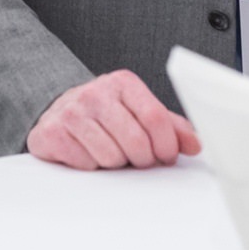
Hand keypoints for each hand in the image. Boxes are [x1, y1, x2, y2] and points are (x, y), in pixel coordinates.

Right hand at [26, 71, 201, 170]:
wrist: (59, 110)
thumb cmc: (105, 113)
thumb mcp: (138, 111)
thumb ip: (169, 126)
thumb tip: (196, 143)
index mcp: (123, 83)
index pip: (156, 117)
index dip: (167, 145)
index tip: (167, 156)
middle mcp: (96, 93)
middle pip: (136, 142)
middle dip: (143, 159)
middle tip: (137, 158)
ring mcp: (72, 112)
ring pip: (111, 157)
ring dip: (116, 163)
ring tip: (110, 151)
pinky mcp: (52, 132)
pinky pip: (86, 164)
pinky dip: (91, 166)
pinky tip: (88, 153)